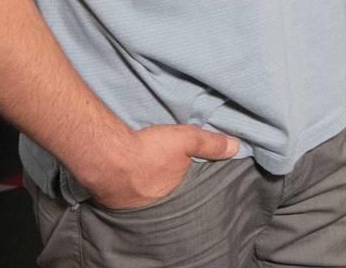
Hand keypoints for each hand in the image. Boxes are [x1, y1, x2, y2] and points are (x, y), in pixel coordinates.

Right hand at [79, 124, 239, 209]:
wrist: (108, 157)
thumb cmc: (149, 149)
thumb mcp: (187, 140)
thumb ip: (211, 144)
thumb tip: (237, 147)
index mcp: (176, 194)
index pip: (188, 193)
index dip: (189, 185)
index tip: (190, 177)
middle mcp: (155, 205)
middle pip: (166, 196)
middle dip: (168, 187)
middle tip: (166, 175)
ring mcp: (132, 205)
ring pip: (144, 197)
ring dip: (146, 188)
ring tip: (148, 176)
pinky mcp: (111, 200)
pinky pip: (124, 196)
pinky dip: (126, 188)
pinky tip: (125, 177)